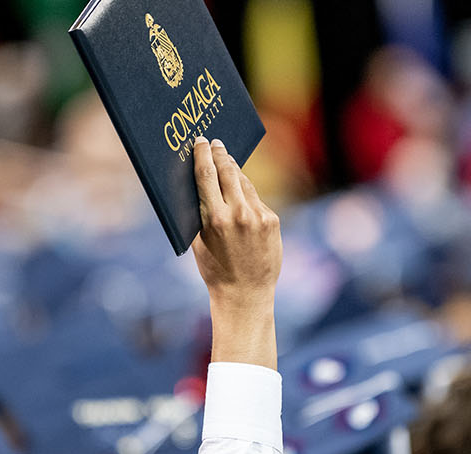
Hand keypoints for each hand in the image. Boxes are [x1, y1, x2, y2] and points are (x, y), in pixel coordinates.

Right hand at [191, 137, 280, 369]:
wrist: (245, 294)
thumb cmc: (214, 269)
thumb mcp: (198, 241)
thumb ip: (199, 213)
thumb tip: (198, 183)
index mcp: (213, 219)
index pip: (205, 175)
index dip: (202, 154)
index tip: (199, 142)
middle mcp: (237, 214)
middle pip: (227, 171)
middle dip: (220, 154)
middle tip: (215, 143)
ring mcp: (258, 216)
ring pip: (244, 182)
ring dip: (234, 170)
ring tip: (227, 161)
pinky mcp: (272, 221)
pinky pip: (256, 199)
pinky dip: (247, 194)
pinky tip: (241, 191)